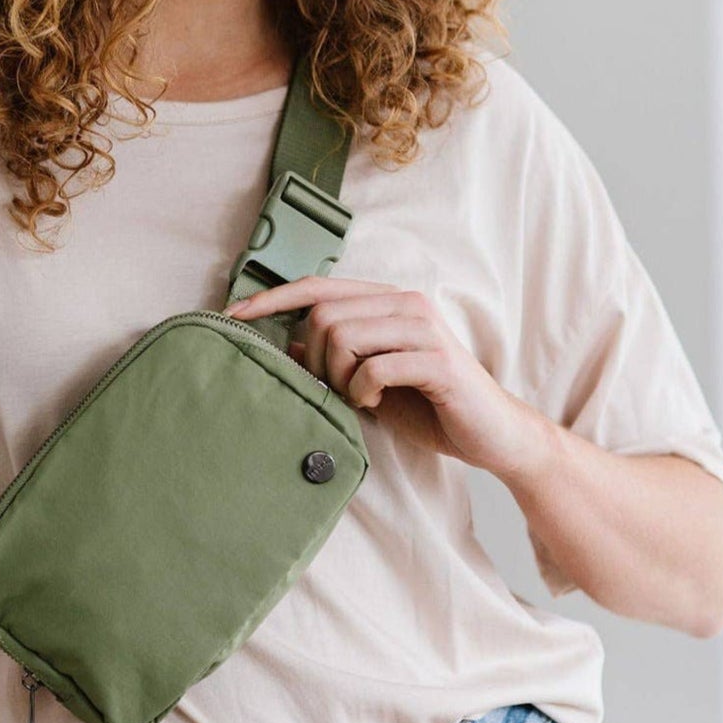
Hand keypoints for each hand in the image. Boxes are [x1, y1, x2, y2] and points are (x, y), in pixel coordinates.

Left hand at [224, 277, 551, 480]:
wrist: (490, 435)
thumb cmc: (430, 407)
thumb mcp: (370, 382)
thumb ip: (335, 361)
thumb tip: (287, 346)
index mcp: (388, 302)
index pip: (318, 287)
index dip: (271, 299)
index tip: (232, 316)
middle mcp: (406, 304)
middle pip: (323, 314)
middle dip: (314, 359)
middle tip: (335, 389)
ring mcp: (423, 329)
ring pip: (344, 336)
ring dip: (338, 377)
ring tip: (359, 398)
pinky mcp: (437, 360)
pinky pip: (374, 368)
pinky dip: (364, 392)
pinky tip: (377, 403)